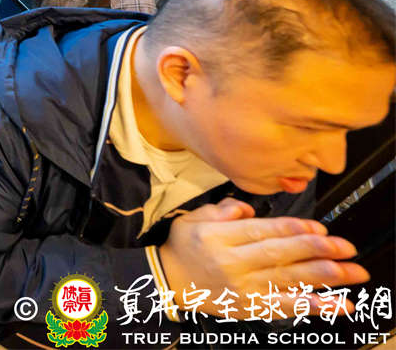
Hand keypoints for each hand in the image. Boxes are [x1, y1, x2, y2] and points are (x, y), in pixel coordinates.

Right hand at [157, 198, 367, 317]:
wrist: (167, 281)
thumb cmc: (183, 247)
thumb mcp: (193, 217)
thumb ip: (223, 209)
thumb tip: (250, 211)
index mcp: (217, 238)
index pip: (261, 233)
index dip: (292, 230)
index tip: (319, 228)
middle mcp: (230, 264)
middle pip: (279, 256)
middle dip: (316, 251)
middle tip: (345, 247)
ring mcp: (242, 289)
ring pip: (286, 281)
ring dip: (322, 278)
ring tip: (349, 273)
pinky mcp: (249, 307)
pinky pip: (285, 307)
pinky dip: (312, 306)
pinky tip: (334, 304)